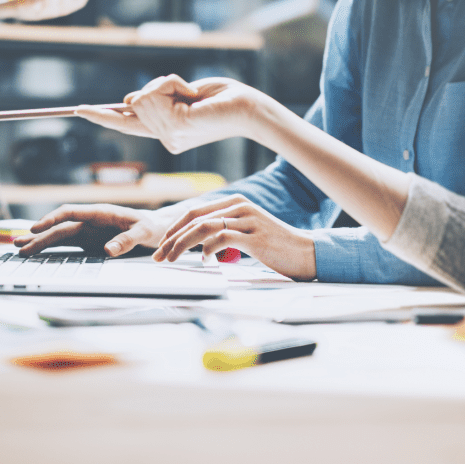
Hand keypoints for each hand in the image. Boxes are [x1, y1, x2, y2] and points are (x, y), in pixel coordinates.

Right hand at [13, 204, 173, 256]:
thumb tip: (107, 250)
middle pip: (59, 226)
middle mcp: (89, 220)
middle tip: (19, 245)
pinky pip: (66, 244)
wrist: (156, 229)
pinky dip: (51, 248)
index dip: (52, 219)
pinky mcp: (88, 242)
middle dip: (39, 235)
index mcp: (100, 212)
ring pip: (58, 235)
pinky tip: (36, 251)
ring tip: (19, 248)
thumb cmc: (151, 227)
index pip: (70, 212)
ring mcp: (87, 231)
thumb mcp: (143, 233)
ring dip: (40, 241)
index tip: (37, 227)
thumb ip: (127, 240)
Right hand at [75, 74, 266, 153]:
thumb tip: (129, 100)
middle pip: (134, 102)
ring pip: (141, 97)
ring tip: (192, 94)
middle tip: (189, 91)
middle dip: (158, 86)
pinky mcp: (174, 127)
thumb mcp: (184, 94)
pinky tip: (191, 94)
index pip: (127, 124)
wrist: (248, 108)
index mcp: (167, 132)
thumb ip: (157, 98)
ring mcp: (168, 137)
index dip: (102, 116)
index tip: (79, 110)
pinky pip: (154, 94)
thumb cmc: (222, 98)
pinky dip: (171, 83)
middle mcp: (165, 139)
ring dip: (166, 84)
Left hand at [154, 194, 317, 280]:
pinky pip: (222, 239)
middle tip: (158, 255)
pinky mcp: (255, 237)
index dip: (174, 227)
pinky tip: (204, 260)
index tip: (162, 245)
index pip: (195, 211)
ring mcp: (248, 220)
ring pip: (203, 227)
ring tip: (171, 259)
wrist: (306, 253)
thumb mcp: (246, 234)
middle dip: (171, 237)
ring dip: (181, 244)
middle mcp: (240, 206)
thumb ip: (224, 233)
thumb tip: (199, 245)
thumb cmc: (275, 247)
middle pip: (194, 218)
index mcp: (236, 203)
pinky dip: (207, 250)